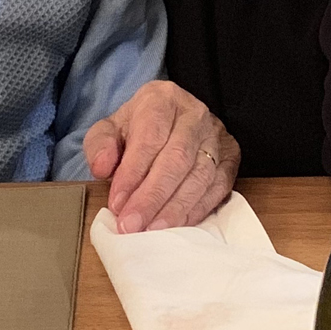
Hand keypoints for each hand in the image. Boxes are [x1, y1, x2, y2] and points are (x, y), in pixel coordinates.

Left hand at [83, 80, 240, 232]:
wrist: (172, 120)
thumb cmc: (138, 128)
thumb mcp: (111, 129)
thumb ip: (100, 145)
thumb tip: (101, 167)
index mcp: (162, 99)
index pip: (150, 137)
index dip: (133, 173)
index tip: (117, 203)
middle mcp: (194, 114)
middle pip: (177, 159)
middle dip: (152, 197)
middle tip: (132, 224)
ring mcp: (217, 136)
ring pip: (200, 176)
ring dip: (174, 208)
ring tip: (152, 230)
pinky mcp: (230, 158)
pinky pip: (217, 188)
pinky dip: (196, 210)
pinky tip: (177, 225)